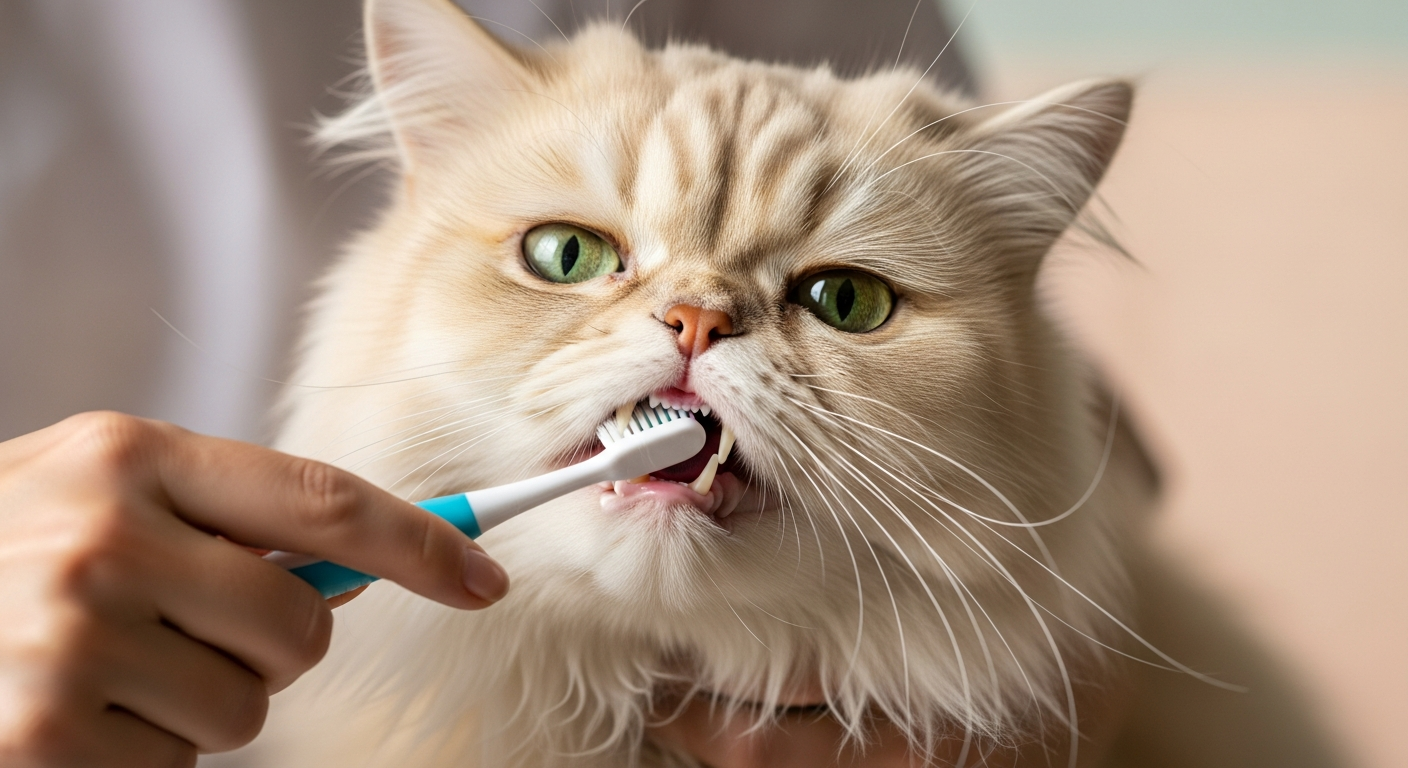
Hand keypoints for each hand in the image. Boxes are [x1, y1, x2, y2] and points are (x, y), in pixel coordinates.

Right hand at [0, 412, 508, 766]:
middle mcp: (103, 535)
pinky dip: (138, 755)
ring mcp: (68, 639)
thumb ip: (218, 515)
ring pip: (246, 707)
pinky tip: (64, 714)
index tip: (481, 579)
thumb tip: (366, 561)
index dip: (421, 545)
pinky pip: (176, 766)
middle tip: (181, 630)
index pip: (325, 500)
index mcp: (129, 455)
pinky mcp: (41, 735)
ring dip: (195, 704)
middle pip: (302, 625)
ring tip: (99, 668)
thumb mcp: (95, 490)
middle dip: (268, 646)